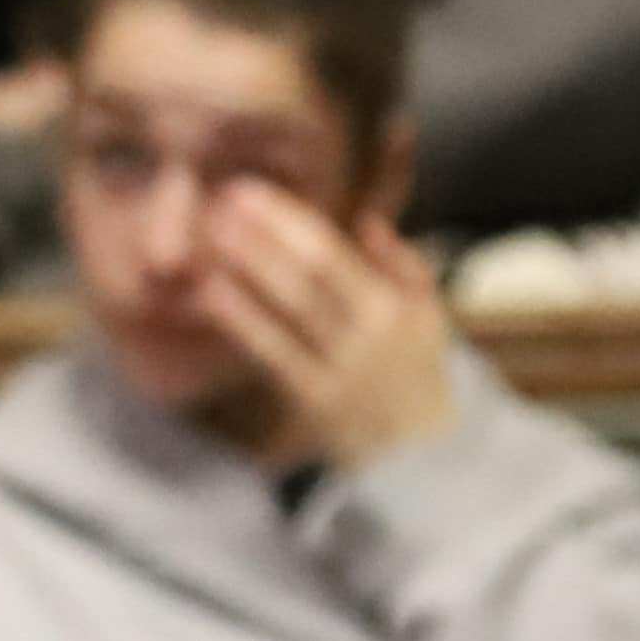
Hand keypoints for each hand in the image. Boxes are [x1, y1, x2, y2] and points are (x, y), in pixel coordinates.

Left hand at [194, 184, 458, 470]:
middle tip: (221, 199)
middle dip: (263, 235)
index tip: (251, 191)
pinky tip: (212, 293)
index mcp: (391, 307)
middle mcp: (366, 336)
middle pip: (307, 276)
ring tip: (213, 235)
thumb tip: (369, 219)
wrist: (422, 449)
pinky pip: (274, 354)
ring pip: (290, 312)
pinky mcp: (313, 401)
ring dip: (249, 271)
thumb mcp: (427, 312)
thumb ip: (402, 262)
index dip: (288, 220)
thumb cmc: (416, 367)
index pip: (333, 254)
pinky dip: (243, 321)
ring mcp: (339, 369)